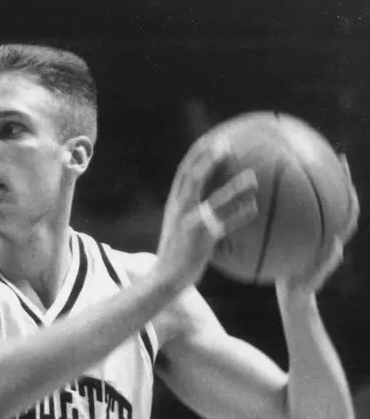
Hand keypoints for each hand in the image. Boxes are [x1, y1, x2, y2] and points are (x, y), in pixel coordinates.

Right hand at [156, 134, 257, 291]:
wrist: (164, 278)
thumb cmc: (176, 254)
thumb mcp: (178, 228)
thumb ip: (190, 212)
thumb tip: (209, 203)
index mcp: (174, 204)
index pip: (184, 172)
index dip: (199, 154)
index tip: (214, 140)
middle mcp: (180, 209)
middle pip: (194, 177)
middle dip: (210, 158)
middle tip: (229, 145)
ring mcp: (190, 223)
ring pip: (215, 199)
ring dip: (235, 187)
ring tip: (253, 177)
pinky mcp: (201, 238)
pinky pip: (225, 225)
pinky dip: (240, 215)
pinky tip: (254, 207)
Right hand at [277, 153, 358, 294]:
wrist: (294, 301)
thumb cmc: (301, 293)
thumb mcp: (310, 280)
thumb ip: (324, 264)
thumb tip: (339, 244)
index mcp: (334, 239)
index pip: (349, 210)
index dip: (350, 190)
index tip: (346, 170)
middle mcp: (329, 232)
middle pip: (338, 199)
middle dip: (339, 177)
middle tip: (334, 156)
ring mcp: (316, 235)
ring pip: (321, 205)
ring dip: (320, 184)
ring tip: (309, 164)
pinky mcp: (304, 240)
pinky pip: (301, 216)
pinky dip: (295, 203)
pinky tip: (277, 193)